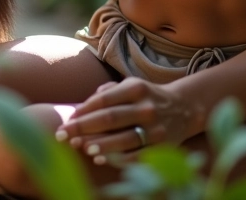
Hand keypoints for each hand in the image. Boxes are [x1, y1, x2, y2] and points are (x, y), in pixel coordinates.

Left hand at [54, 77, 196, 164]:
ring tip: (81, 147)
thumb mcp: (131, 85)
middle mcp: (146, 107)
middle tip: (63, 135)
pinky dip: (117, 159)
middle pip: (110, 118)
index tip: (67, 119)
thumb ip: (108, 91)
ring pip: (122, 139)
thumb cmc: (146, 97)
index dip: (83, 110)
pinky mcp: (161, 147)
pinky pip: (136, 156)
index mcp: (136, 88)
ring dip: (99, 144)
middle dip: (83, 127)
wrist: (183, 108)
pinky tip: (100, 159)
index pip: (104, 99)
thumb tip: (85, 105)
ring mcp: (155, 129)